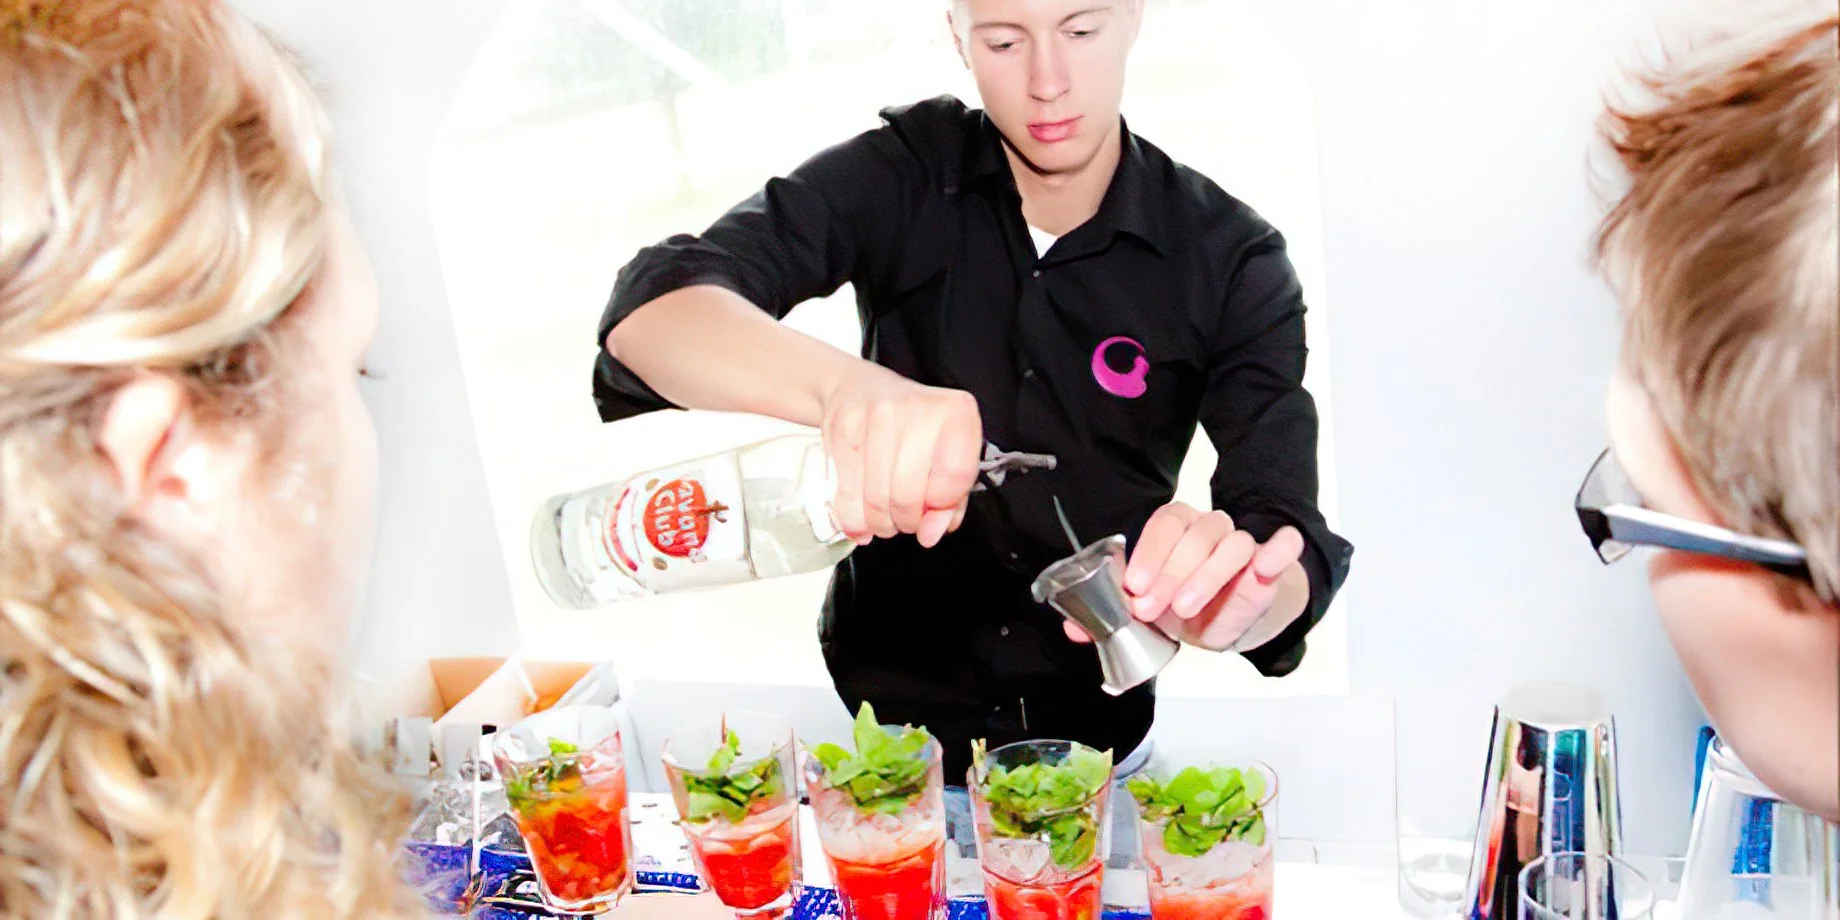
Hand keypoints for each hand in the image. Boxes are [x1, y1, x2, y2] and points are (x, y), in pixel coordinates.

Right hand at [820, 362, 982, 547]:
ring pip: (877, 498)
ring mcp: (877, 417)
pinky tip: (860, 518)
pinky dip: (853, 519)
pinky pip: (847, 494)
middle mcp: (917, 408)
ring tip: (883, 519)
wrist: (857, 387)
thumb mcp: (943, 452)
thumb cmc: (909, 423)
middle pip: (911, 493)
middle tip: (904, 521)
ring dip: (880, 523)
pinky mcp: (843, 431)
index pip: (955, 476)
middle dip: (906, 521)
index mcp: (955, 411)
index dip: (942, 507)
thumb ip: (949, 499)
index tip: (932, 513)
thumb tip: (931, 533)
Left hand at [1061, 503, 1305, 650]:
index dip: (1147, 554)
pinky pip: (1282, 548)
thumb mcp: (1147, 613)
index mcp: (1176, 530)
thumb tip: (1073, 628)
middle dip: (1168, 574)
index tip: (1133, 586)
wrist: (1227, 621)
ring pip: (1230, 544)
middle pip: (1194, 536)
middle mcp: (1208, 529)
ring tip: (1185, 608)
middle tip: (1149, 610)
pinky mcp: (1271, 565)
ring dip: (1206, 575)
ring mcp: (1241, 544)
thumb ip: (1111, 615)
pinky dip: (1280, 549)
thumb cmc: (1182, 608)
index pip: (1163, 526)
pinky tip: (1271, 559)